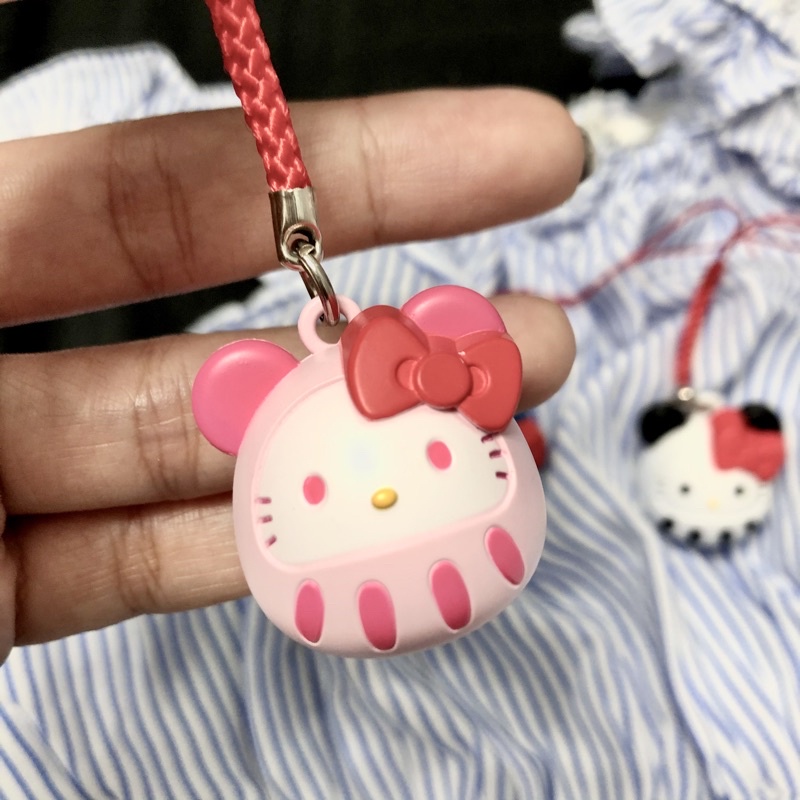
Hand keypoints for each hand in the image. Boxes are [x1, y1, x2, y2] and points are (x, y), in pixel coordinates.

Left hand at [0, 88, 581, 663]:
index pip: (170, 190)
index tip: (500, 155)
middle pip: (217, 331)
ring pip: (195, 461)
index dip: (340, 169)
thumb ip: (58, 177)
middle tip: (533, 339)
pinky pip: (133, 566)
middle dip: (385, 334)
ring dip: (343, 461)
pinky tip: (355, 553)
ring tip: (483, 454)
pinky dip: (244, 561)